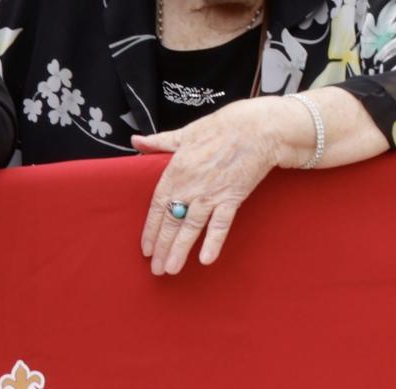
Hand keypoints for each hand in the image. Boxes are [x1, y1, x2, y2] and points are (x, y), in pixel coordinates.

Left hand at [133, 100, 290, 275]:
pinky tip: (205, 259)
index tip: (146, 248)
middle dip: (162, 247)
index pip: (157, 207)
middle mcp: (190, 186)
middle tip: (156, 269)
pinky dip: (213, 241)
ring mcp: (210, 193)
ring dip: (180, 250)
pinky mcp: (232, 197)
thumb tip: (136, 142)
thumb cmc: (223, 126)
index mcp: (175, 170)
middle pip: (171, 222)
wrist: (258, 127)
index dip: (150, 230)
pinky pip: (220, 224)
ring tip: (171, 270)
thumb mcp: (186, 132)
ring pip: (191, 228)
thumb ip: (159, 142)